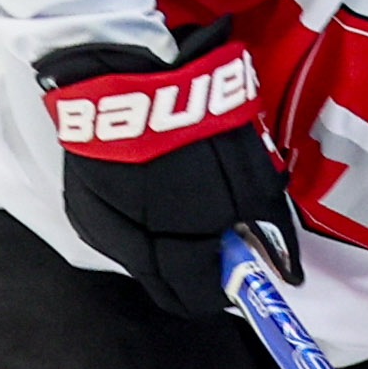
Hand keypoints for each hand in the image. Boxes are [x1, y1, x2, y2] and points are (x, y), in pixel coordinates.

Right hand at [38, 29, 296, 318]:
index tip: (237, 271)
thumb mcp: (249, 174)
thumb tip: (288, 272)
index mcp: (175, 243)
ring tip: (179, 212)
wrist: (123, 71)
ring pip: (137, 261)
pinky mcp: (79, 204)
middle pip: (164, 289)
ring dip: (162, 250)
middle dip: (192, 274)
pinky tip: (146, 199)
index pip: (197, 298)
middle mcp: (130, 247)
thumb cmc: (197, 120)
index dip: (222, 289)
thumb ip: (265, 227)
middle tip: (213, 244)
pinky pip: (114, 234)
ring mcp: (98, 226)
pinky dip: (135, 227)